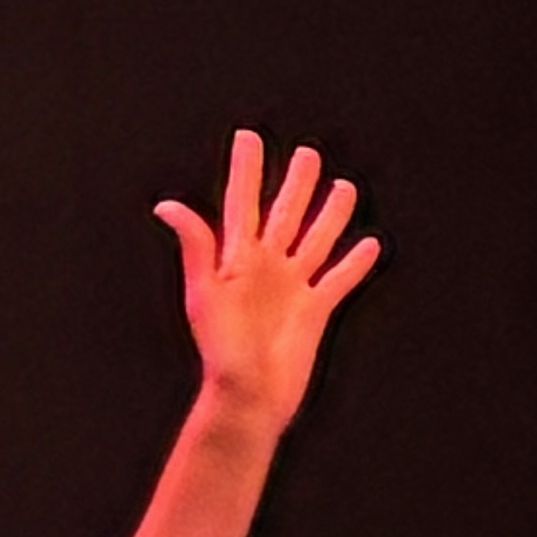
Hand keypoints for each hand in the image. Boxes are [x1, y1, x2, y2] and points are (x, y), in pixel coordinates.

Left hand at [151, 130, 381, 447]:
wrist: (249, 398)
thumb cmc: (221, 352)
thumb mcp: (204, 295)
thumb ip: (196, 247)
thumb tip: (168, 205)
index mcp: (237, 259)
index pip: (243, 203)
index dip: (245, 170)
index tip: (248, 138)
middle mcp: (266, 268)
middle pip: (286, 214)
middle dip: (296, 183)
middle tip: (307, 154)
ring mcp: (292, 288)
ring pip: (317, 239)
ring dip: (330, 214)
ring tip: (344, 187)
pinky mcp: (314, 311)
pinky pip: (338, 280)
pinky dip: (355, 264)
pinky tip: (369, 246)